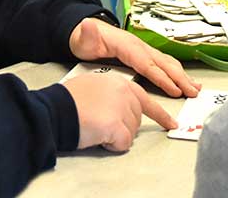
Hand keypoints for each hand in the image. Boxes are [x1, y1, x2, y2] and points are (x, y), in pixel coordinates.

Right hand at [62, 72, 176, 150]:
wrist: (57, 109)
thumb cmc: (68, 100)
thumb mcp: (93, 86)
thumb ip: (111, 94)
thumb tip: (116, 107)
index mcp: (119, 82)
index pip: (145, 99)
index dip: (159, 114)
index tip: (170, 122)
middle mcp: (124, 92)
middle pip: (137, 118)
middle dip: (124, 127)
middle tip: (103, 124)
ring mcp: (122, 107)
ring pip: (131, 132)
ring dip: (116, 135)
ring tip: (96, 126)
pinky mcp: (117, 124)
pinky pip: (123, 143)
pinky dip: (112, 145)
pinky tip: (98, 135)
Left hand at [69, 18, 200, 97]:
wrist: (85, 33)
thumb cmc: (86, 40)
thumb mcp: (83, 37)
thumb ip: (86, 34)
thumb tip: (87, 24)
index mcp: (127, 45)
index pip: (147, 64)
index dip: (161, 77)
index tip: (174, 90)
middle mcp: (139, 46)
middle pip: (162, 63)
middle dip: (179, 78)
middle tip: (193, 93)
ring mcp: (143, 49)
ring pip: (166, 63)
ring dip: (182, 76)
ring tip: (195, 88)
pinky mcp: (143, 54)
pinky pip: (163, 63)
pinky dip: (176, 72)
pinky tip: (184, 81)